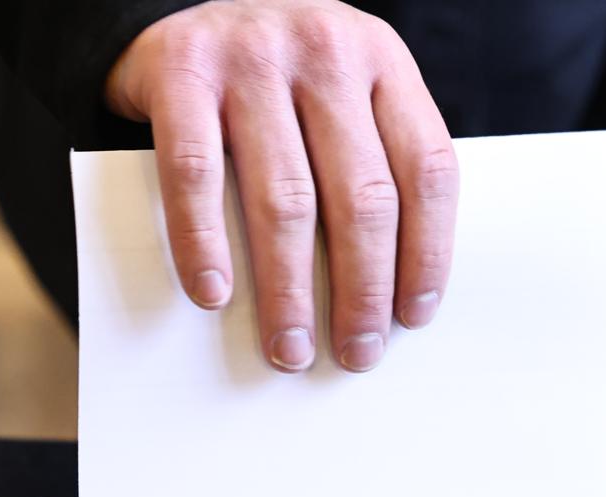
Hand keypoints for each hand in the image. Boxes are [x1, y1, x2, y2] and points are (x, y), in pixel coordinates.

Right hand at [106, 0, 457, 374]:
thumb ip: (370, 158)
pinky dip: (204, 242)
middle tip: (355, 353)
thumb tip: (389, 290)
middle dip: (363, 291)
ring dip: (289, 289)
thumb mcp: (341, 93)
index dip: (426, 253)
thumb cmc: (274, 78)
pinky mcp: (182, 71)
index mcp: (382, 60)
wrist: (179, 5)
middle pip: (362, 195)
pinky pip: (196, 174)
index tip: (412, 318)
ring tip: (288, 347)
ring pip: (286, 198)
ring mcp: (252, 58)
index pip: (427, 169)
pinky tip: (214, 293)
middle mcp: (325, 52)